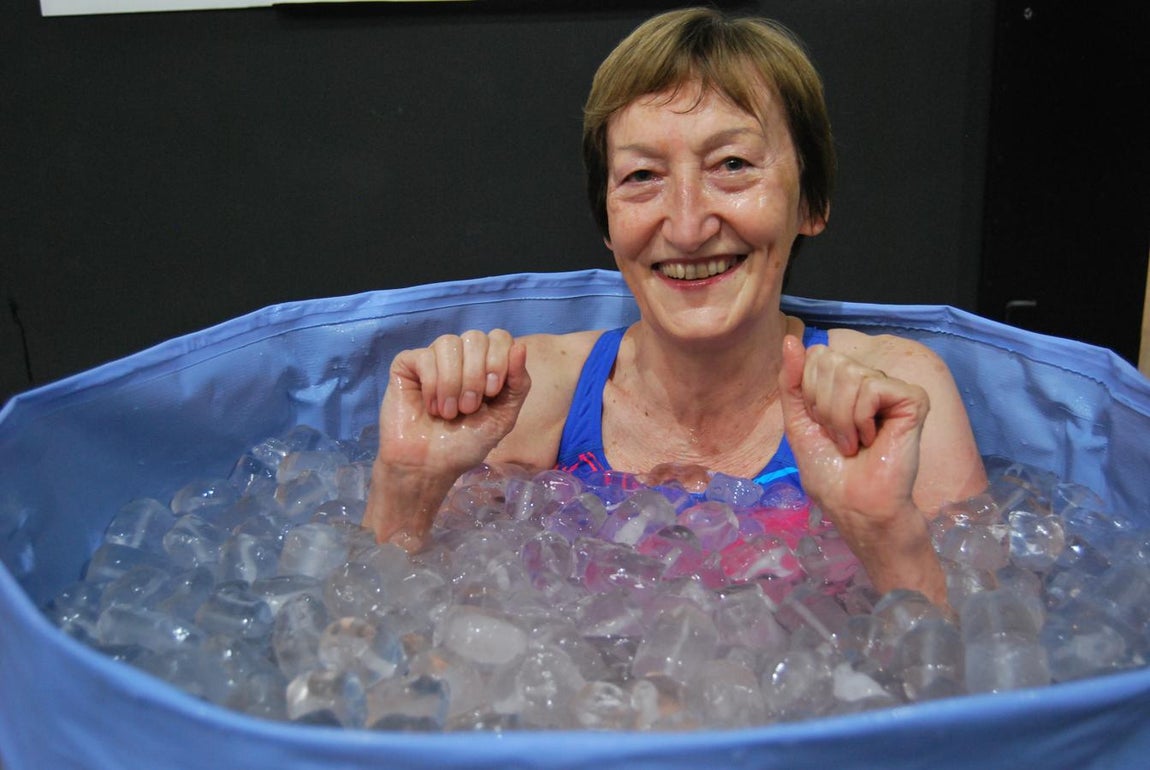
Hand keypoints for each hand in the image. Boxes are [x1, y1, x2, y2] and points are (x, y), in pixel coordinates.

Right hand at [365, 329, 530, 547]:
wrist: (430, 464)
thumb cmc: (466, 443)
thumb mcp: (503, 417)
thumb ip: (518, 383)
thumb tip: (522, 346)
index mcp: (485, 363)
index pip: (499, 337)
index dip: (498, 360)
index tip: (492, 393)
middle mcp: (460, 355)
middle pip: (475, 338)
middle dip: (475, 375)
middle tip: (469, 408)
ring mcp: (433, 357)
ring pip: (449, 343)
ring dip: (453, 382)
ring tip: (449, 412)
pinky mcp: (407, 364)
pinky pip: (425, 356)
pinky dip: (431, 384)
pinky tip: (431, 407)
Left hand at [778, 335, 944, 602]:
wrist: (856, 504)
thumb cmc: (830, 472)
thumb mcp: (798, 422)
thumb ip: (792, 381)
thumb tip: (791, 338)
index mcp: (842, 384)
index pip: (814, 355)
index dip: (808, 392)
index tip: (820, 426)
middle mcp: (868, 381)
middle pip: (828, 360)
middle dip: (822, 406)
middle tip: (838, 438)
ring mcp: (891, 389)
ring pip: (849, 373)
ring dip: (840, 418)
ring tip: (853, 443)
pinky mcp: (912, 398)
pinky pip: (871, 386)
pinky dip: (860, 418)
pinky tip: (871, 439)